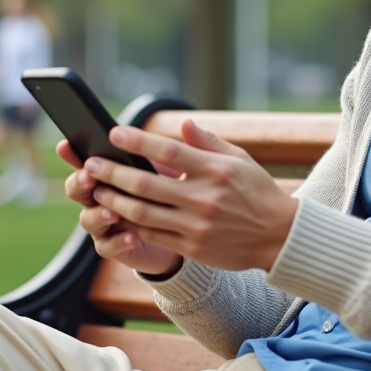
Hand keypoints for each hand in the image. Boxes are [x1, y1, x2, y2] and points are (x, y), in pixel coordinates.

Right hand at [59, 139, 183, 275]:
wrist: (184, 233)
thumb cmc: (175, 192)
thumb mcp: (178, 168)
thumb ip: (180, 149)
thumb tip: (188, 122)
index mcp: (110, 173)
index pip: (85, 160)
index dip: (72, 154)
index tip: (66, 145)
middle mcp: (101, 197)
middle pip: (77, 189)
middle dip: (80, 181)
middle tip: (89, 175)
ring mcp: (105, 223)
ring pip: (88, 218)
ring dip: (98, 213)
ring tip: (112, 211)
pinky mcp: (116, 246)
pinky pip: (107, 245)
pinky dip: (117, 240)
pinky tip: (131, 235)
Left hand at [83, 119, 298, 272]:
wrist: (279, 236)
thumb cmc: (256, 191)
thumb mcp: (239, 160)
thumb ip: (208, 142)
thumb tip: (182, 123)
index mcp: (215, 170)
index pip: (169, 151)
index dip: (139, 141)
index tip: (115, 133)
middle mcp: (204, 198)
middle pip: (146, 183)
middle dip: (113, 172)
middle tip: (91, 163)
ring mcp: (197, 225)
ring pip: (143, 212)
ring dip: (114, 199)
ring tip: (97, 189)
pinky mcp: (193, 247)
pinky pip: (153, 234)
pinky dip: (131, 223)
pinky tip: (117, 213)